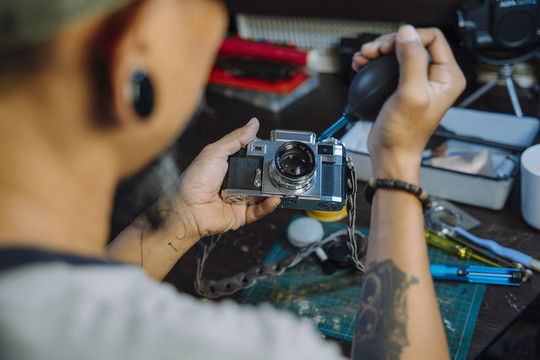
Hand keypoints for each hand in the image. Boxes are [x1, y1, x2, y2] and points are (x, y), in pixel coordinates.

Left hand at [177, 118, 280, 237]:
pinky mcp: (242, 214)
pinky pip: (259, 210)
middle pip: (261, 176)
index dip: (265, 154)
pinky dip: (269, 206)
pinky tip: (274, 199)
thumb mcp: (215, 152)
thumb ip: (235, 138)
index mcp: (230, 165)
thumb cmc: (194, 181)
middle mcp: (237, 181)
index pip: (254, 157)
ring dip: (273, 189)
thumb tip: (253, 123)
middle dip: (272, 172)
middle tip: (281, 168)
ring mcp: (241, 198)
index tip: (276, 150)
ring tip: (281, 184)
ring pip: (263, 194)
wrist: (186, 209)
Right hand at [352, 26, 465, 181]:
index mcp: (448, 77)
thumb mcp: (410, 95)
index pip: (432, 38)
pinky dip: (375, 61)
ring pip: (399, 51)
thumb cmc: (404, 135)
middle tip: (372, 51)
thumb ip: (412, 61)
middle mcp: (435, 77)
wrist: (391, 153)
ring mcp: (418, 81)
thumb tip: (407, 34)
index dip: (408, 38)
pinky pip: (389, 64)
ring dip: (379, 51)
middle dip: (389, 43)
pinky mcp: (402, 86)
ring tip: (364, 57)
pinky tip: (363, 65)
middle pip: (413, 42)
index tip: (389, 47)